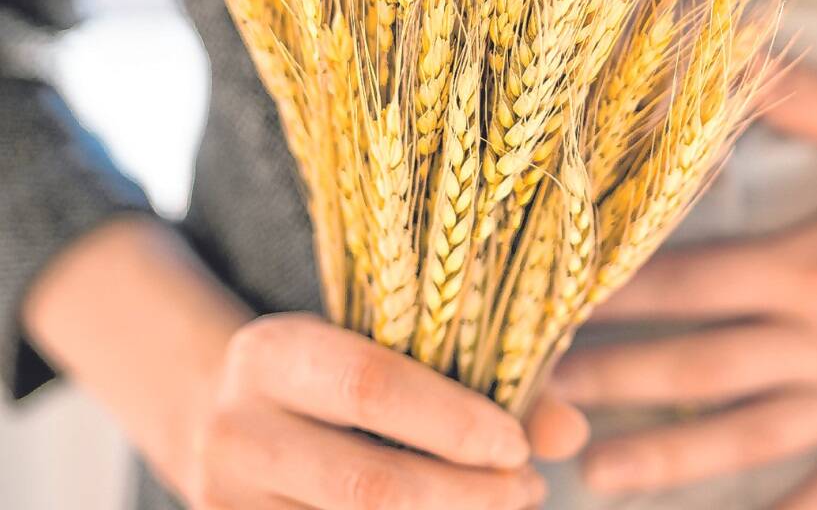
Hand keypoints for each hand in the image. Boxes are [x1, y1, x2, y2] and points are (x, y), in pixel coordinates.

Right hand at [188, 313, 587, 509]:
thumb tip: (569, 433)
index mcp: (274, 353)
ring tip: (506, 506)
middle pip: (367, 485)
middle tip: (528, 489)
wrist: (220, 416)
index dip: (452, 422)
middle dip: (464, 497)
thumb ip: (481, 379)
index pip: (369, 387)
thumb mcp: (385, 351)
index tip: (517, 445)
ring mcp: (226, 502)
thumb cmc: (332, 375)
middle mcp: (236, 429)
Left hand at [551, 69, 816, 507]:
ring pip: (750, 440)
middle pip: (701, 368)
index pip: (691, 283)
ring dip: (668, 463)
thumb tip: (721, 42)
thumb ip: (801, 95)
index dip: (614, 295)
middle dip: (614, 384)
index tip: (546, 302)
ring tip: (596, 477)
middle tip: (536, 398)